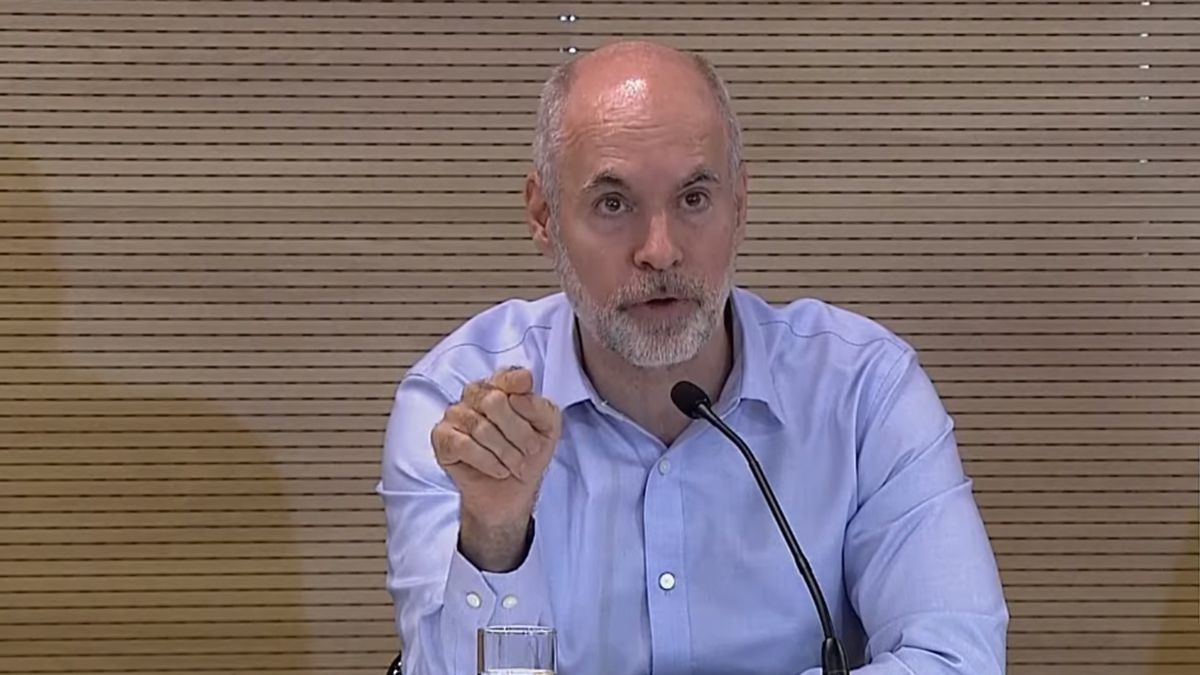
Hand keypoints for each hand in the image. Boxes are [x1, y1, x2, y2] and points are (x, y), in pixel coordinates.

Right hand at [430, 367, 561, 569]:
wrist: (512, 491)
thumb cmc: (528, 454)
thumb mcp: (548, 429)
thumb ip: (541, 407)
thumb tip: (520, 395)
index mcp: (501, 385)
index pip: (510, 376)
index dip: (522, 393)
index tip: (532, 415)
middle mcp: (475, 394)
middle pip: (495, 401)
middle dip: (519, 432)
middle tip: (530, 451)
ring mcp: (455, 414)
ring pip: (480, 427)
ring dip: (506, 452)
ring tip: (516, 465)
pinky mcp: (442, 438)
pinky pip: (463, 445)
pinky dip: (487, 461)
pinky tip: (499, 470)